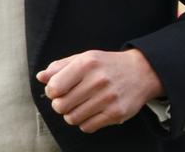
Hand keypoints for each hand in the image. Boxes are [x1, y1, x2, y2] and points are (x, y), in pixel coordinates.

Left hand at [37, 48, 164, 132]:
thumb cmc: (108, 65)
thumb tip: (41, 77)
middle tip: (71, 99)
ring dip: (73, 114)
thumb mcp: (86, 58)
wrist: (143, 72)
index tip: (60, 89)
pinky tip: (94, 111)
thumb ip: (61, 66)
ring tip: (83, 105)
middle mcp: (98, 80)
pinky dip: (86, 122)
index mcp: (87, 63)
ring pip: (72, 118)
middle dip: (61, 104)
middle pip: (60, 106)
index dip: (53, 91)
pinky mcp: (116, 113)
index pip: (54, 87)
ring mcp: (108, 98)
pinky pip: (87, 127)